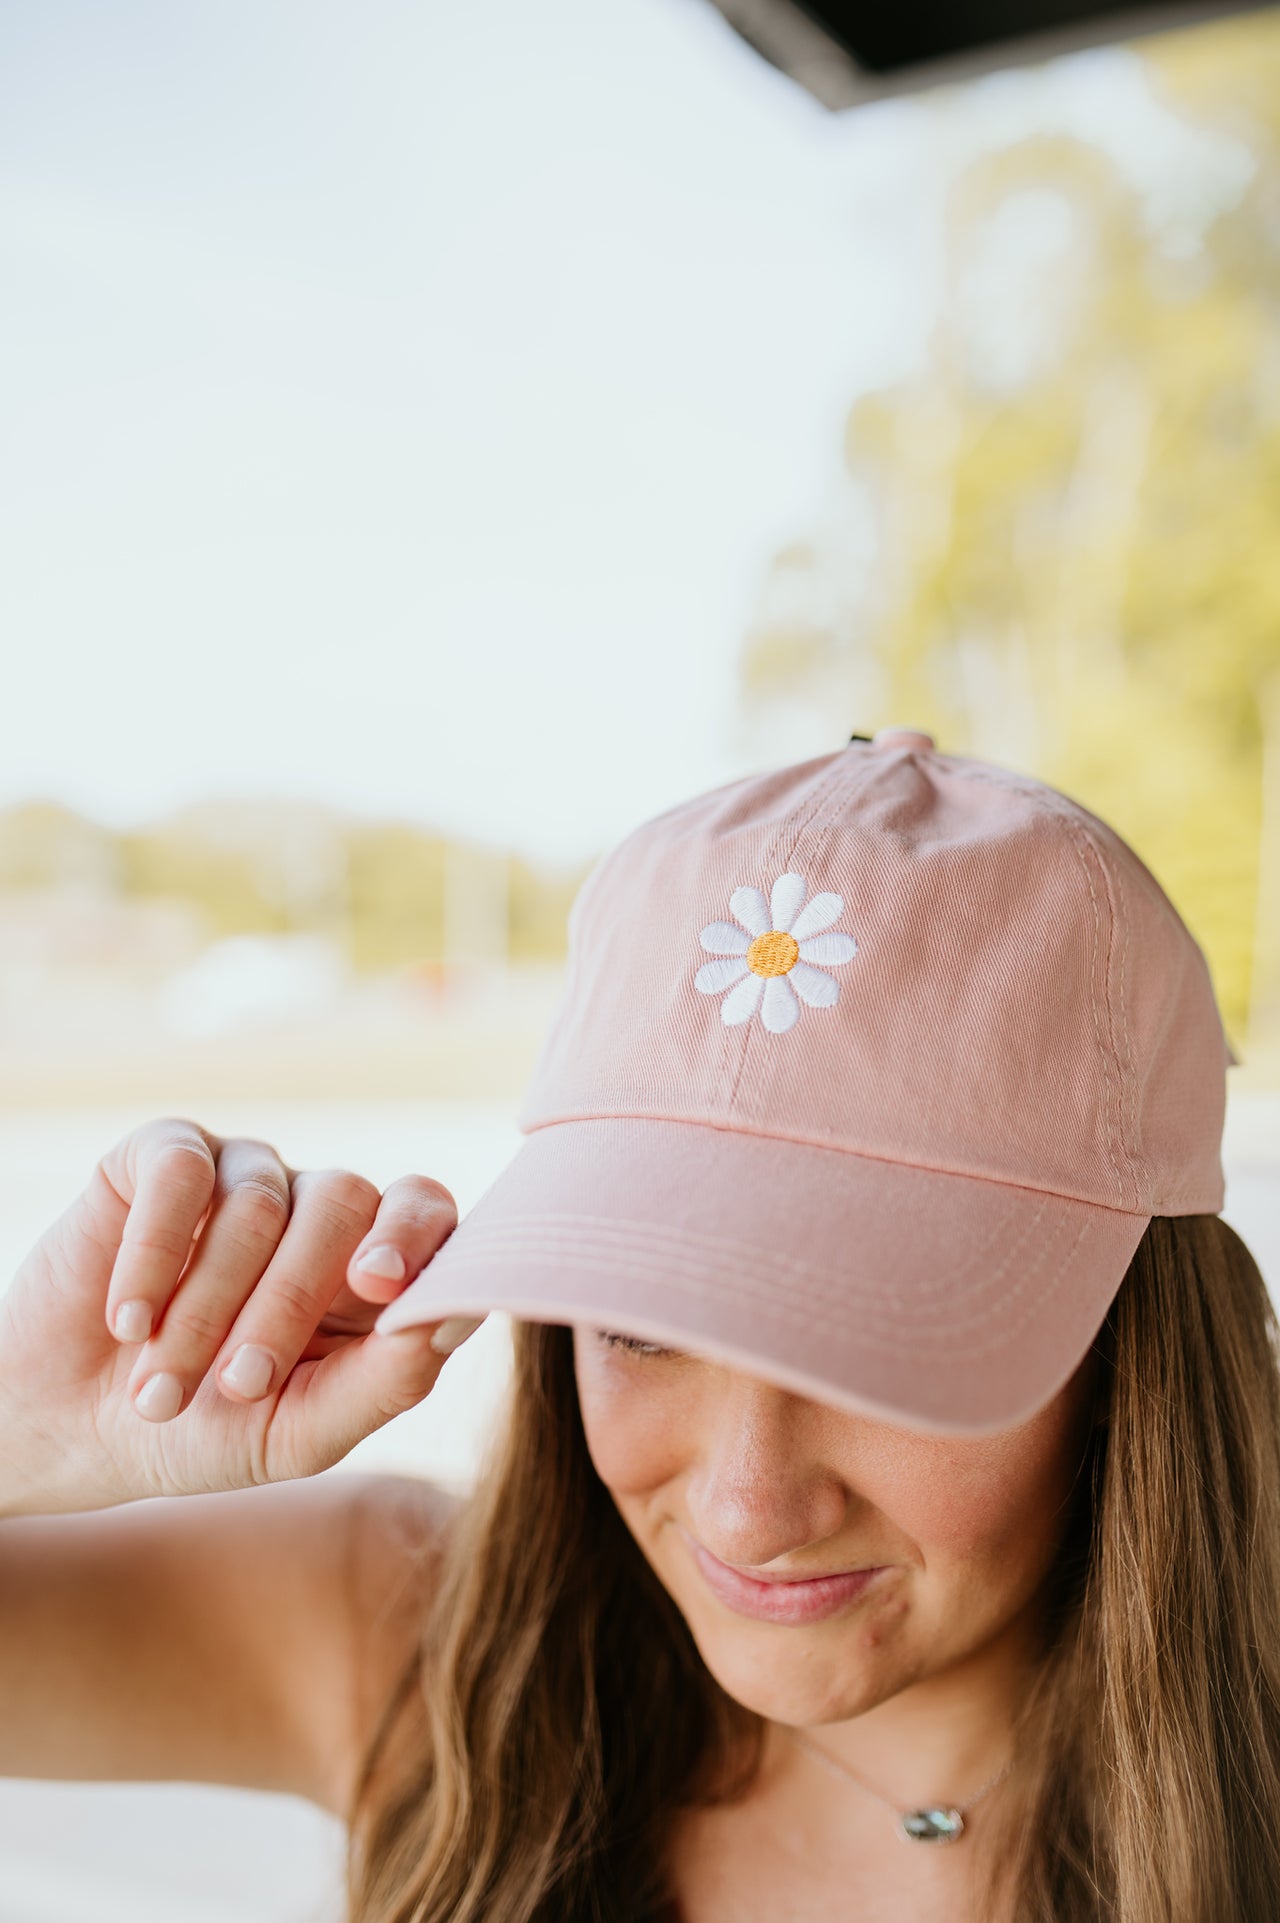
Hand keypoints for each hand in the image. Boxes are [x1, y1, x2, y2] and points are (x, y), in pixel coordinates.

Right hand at [0, 1117, 478, 1513]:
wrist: (69, 1429)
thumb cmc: (203, 1428)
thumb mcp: (299, 1431)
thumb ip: (388, 1381)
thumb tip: (458, 1319)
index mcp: (368, 1268)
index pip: (427, 1211)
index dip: (415, 1235)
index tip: (380, 1286)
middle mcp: (316, 1207)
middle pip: (344, 1201)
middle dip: (288, 1305)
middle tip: (236, 1387)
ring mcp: (243, 1172)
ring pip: (259, 1201)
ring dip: (206, 1308)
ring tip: (158, 1390)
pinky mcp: (165, 1154)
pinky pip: (182, 1173)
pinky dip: (155, 1253)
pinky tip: (127, 1319)